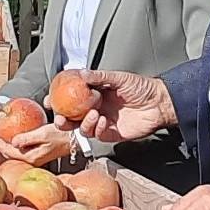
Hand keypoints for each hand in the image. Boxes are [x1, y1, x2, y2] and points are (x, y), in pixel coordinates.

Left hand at [0, 123, 72, 165]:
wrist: (75, 139)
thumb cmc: (61, 135)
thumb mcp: (43, 134)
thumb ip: (27, 138)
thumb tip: (12, 142)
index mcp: (29, 158)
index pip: (5, 150)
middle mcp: (29, 160)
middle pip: (6, 151)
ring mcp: (32, 157)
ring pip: (11, 150)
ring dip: (3, 138)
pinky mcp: (35, 153)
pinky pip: (18, 147)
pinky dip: (11, 139)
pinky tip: (10, 131)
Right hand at [54, 69, 176, 143]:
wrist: (159, 103)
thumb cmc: (142, 87)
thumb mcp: (118, 77)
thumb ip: (99, 77)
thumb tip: (80, 74)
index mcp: (94, 94)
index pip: (71, 98)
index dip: (58, 100)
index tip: (50, 101)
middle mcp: (95, 108)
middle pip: (71, 117)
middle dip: (62, 119)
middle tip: (60, 118)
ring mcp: (101, 122)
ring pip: (81, 128)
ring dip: (82, 123)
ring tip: (92, 114)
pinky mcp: (110, 134)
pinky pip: (96, 134)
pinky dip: (96, 128)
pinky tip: (103, 121)